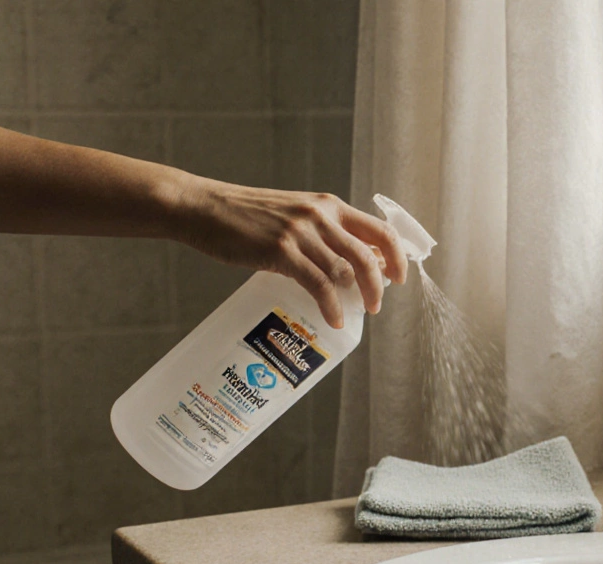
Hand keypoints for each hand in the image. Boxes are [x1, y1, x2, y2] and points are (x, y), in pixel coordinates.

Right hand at [171, 178, 407, 328]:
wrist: (204, 207)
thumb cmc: (245, 216)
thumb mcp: (292, 215)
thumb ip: (320, 232)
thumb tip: (347, 263)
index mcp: (328, 205)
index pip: (378, 229)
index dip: (395, 255)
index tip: (398, 276)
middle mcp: (320, 216)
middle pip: (368, 254)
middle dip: (380, 283)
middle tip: (377, 304)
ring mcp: (301, 233)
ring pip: (346, 270)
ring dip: (360, 296)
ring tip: (359, 314)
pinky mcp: (281, 251)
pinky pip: (318, 284)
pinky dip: (331, 306)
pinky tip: (333, 320)